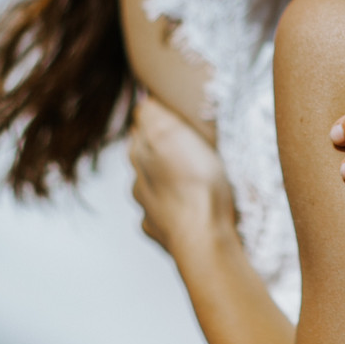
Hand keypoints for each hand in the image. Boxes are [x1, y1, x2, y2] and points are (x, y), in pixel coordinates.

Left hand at [129, 95, 237, 258]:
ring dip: (172, 182)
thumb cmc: (194, 186)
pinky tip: (194, 207)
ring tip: (197, 176)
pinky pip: (170, 217)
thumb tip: (142, 102)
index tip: (175, 111)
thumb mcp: (171, 135)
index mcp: (140, 158)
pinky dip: (179, 209)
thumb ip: (152, 116)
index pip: (141, 129)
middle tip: (191, 142)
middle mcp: (140, 186)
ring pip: (157, 190)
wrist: (204, 241)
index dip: (157, 118)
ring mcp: (152, 214)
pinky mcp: (169, 236)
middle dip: (165, 150)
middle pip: (148, 160)